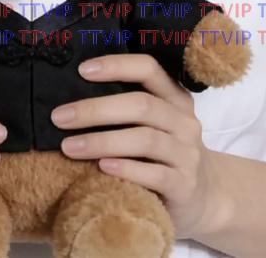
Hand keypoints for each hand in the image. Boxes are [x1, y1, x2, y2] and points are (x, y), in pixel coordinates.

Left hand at [51, 54, 228, 239]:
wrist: (206, 200)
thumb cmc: (166, 155)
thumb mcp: (156, 125)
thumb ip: (128, 108)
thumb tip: (73, 93)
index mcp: (175, 98)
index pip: (148, 68)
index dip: (116, 66)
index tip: (82, 70)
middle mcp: (184, 121)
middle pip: (141, 105)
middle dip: (96, 109)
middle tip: (59, 117)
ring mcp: (187, 154)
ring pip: (144, 139)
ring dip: (102, 141)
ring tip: (69, 147)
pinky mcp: (184, 186)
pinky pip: (154, 175)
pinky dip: (125, 169)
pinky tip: (101, 168)